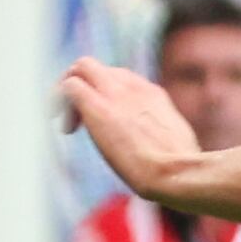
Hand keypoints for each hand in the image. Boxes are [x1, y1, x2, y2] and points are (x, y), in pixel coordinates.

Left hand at [63, 59, 203, 201]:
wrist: (175, 174)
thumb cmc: (181, 173)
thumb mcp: (178, 148)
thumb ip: (164, 141)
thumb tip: (167, 155)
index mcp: (154, 96)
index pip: (121, 80)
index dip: (105, 97)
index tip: (102, 126)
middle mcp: (133, 88)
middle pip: (98, 68)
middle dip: (81, 87)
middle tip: (75, 120)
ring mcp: (114, 94)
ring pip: (80, 67)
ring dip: (66, 92)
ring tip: (67, 124)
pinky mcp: (96, 107)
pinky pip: (68, 86)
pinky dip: (59, 101)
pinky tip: (65, 127)